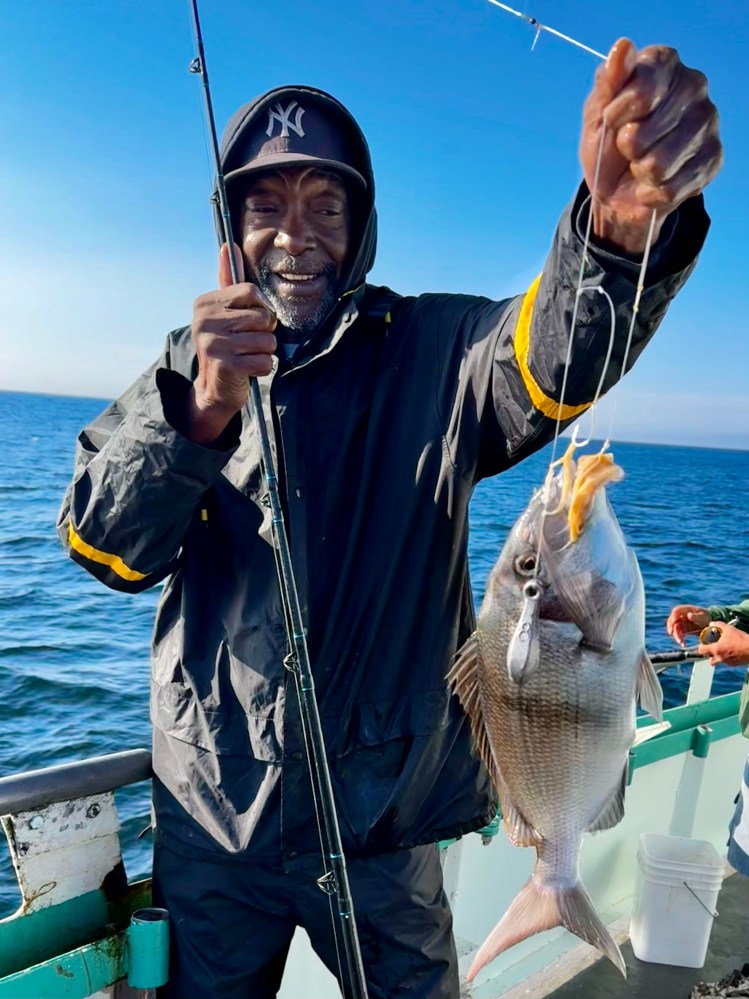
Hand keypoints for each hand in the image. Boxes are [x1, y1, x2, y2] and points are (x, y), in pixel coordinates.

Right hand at [187, 243, 276, 443]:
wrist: (212, 390)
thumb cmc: (225, 346)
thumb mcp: (223, 312)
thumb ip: (228, 281)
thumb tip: (229, 245)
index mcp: (205, 303)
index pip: (251, 292)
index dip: (261, 309)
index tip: (250, 322)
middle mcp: (205, 321)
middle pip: (263, 317)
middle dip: (264, 333)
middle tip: (247, 344)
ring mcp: (214, 343)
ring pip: (267, 341)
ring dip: (264, 353)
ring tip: (247, 357)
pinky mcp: (225, 365)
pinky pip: (265, 361)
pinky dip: (262, 369)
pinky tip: (246, 370)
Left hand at [580, 38, 722, 252]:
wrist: (616, 190)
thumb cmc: (606, 145)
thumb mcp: (596, 114)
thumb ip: (608, 83)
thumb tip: (623, 47)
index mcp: (664, 65)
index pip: (646, 81)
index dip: (620, 109)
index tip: (611, 119)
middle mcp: (694, 86)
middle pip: (651, 127)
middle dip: (628, 146)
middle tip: (628, 147)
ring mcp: (708, 122)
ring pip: (660, 163)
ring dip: (640, 172)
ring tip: (640, 165)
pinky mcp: (713, 158)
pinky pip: (671, 187)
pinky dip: (651, 193)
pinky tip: (651, 185)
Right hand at [665, 604, 709, 646]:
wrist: (710, 626)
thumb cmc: (706, 619)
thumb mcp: (703, 617)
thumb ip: (696, 617)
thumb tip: (688, 615)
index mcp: (686, 610)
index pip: (676, 611)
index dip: (674, 616)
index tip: (674, 622)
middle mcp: (681, 616)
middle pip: (672, 620)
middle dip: (671, 627)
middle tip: (672, 633)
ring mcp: (681, 623)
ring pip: (674, 629)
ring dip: (676, 635)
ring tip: (681, 642)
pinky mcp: (682, 630)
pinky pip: (678, 634)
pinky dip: (680, 639)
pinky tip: (683, 644)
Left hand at [697, 623, 748, 667]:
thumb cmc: (741, 639)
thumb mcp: (728, 628)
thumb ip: (718, 625)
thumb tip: (711, 623)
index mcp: (716, 649)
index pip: (701, 650)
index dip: (701, 646)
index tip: (705, 643)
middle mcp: (720, 657)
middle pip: (709, 659)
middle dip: (710, 654)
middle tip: (714, 647)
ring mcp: (727, 662)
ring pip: (718, 661)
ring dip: (718, 657)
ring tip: (723, 649)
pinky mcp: (734, 664)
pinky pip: (727, 662)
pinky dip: (727, 658)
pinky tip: (732, 651)